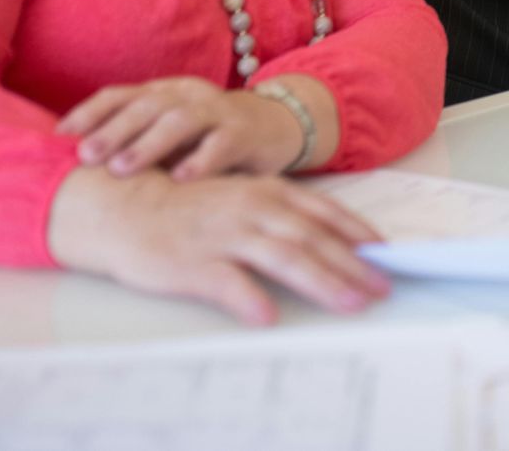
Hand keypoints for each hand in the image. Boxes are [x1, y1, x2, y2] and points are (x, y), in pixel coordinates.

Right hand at [47, 168, 387, 325]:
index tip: (386, 255)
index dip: (357, 234)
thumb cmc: (189, 206)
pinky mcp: (193, 263)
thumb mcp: (241, 198)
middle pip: (312, 239)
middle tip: (382, 288)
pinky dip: (249, 299)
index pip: (323, 213)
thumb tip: (329, 239)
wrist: (122, 205)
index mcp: (266, 192)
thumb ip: (281, 215)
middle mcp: (251, 209)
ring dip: (321, 280)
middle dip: (352, 265)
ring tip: (349, 303)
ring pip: (283, 258)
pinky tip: (268, 316)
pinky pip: (226, 283)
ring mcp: (224, 235)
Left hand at [58, 75, 307, 180]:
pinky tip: (180, 178)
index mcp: (164, 92)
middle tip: (84, 155)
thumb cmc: (210, 137)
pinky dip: (200, 160)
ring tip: (122, 167)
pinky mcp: (245, 132)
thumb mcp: (172, 133)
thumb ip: (137, 140)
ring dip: (148, 143)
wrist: (277, 126)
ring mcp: (218, 111)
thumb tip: (77, 164)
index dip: (89, 112)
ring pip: (180, 121)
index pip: (120, 95)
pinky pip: (221, 144)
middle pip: (145, 106)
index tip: (60, 136)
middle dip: (112, 130)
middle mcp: (188, 96)